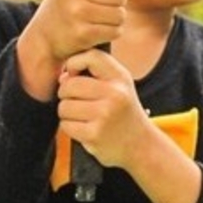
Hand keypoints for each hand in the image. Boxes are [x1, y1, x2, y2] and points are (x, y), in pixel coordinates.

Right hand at [17, 0, 134, 99]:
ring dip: (116, 19)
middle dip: (118, 3)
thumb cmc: (67, 4)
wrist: (43, 36)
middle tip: (104, 7)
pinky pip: (115, 31)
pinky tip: (99, 31)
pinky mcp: (81, 34)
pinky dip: (112, 32)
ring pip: (120, 14)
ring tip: (100, 19)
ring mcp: (75, 12)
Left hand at [57, 48, 150, 168]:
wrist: (140, 144)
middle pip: (70, 85)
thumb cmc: (123, 111)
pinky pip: (66, 125)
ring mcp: (105, 115)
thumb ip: (94, 73)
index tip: (73, 75)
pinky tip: (85, 129)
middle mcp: (115, 94)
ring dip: (68, 113)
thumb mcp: (119, 85)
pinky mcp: (94, 135)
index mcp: (120, 77)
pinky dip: (71, 128)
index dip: (74, 63)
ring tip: (84, 117)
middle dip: (66, 94)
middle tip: (77, 100)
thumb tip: (62, 77)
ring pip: (64, 107)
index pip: (90, 57)